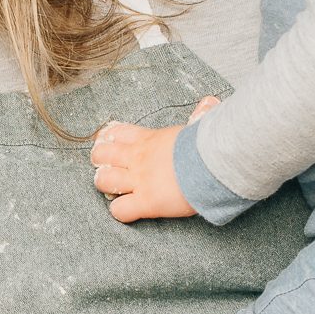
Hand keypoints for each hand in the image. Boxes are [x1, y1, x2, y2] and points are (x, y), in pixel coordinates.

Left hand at [91, 97, 215, 222]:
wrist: (213, 163)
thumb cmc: (209, 144)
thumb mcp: (198, 125)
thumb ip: (199, 115)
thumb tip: (210, 101)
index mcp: (149, 138)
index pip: (116, 133)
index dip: (108, 139)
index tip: (110, 145)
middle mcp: (138, 157)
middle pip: (101, 155)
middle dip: (101, 162)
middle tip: (109, 168)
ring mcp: (139, 180)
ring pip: (103, 181)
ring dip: (106, 185)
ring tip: (115, 190)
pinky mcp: (146, 203)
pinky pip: (120, 210)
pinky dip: (121, 212)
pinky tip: (130, 211)